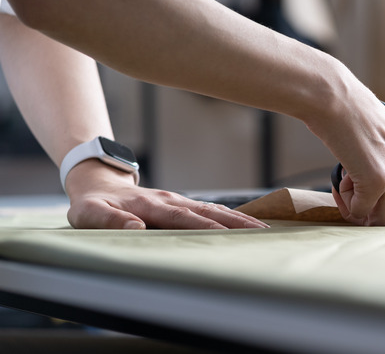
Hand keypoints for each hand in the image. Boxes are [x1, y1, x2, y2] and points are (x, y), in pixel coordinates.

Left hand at [64, 159, 267, 229]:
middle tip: (262, 232)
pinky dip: (229, 215)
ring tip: (263, 229)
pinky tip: (245, 223)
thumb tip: (136, 226)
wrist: (98, 182)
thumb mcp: (89, 214)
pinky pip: (209, 209)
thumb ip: (109, 220)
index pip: (184, 218)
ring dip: (238, 219)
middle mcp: (170, 200)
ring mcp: (178, 200)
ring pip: (213, 209)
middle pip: (209, 211)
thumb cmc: (92, 204)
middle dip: (236, 222)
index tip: (230, 235)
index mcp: (151, 206)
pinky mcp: (180, 203)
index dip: (208, 226)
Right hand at [312, 90, 384, 225]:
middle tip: (365, 204)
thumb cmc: (354, 118)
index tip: (382, 206)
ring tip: (349, 187)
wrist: (335, 101)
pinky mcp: (376, 182)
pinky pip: (360, 213)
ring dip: (362, 210)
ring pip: (382, 221)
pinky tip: (342, 182)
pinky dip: (347, 204)